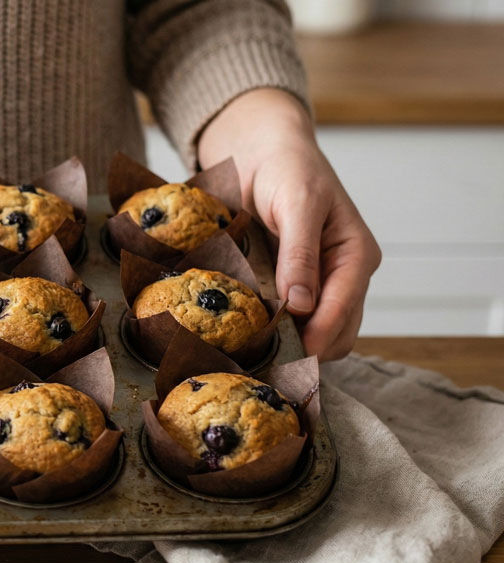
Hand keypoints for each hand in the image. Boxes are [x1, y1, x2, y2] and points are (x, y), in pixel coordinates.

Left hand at [198, 89, 380, 360]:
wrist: (263, 155)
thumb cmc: (288, 170)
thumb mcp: (297, 203)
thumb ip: (299, 253)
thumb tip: (302, 304)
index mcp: (356, 255)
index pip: (344, 310)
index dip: (319, 336)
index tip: (289, 356)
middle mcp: (344, 276)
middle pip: (336, 333)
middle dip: (306, 349)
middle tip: (265, 362)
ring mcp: (319, 285)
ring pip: (316, 334)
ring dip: (290, 345)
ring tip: (255, 354)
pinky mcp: (293, 288)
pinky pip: (290, 322)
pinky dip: (275, 333)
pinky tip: (251, 338)